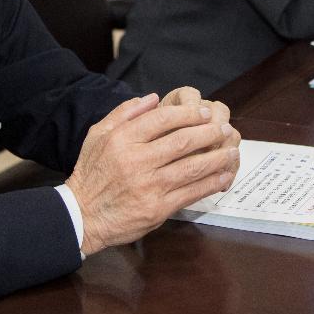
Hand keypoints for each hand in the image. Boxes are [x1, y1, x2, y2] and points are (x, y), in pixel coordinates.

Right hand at [66, 93, 239, 255]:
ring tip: (232, 150)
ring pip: (191, 167)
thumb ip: (124, 113)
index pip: (162, 119)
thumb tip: (153, 97)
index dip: (187, 114)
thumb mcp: (98, 134)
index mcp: (122, 140)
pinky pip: (190, 193)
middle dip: (208, 132)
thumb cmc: (92, 172)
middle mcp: (136, 162)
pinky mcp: (157, 208)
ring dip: (216, 158)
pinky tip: (223, 176)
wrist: (82, 215)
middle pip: (182, 142)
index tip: (203, 111)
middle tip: (223, 128)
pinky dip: (210, 183)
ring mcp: (149, 186)